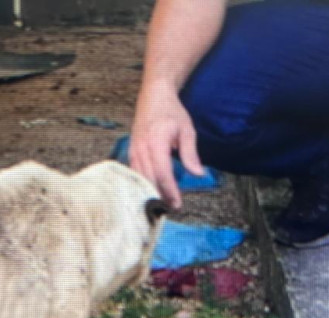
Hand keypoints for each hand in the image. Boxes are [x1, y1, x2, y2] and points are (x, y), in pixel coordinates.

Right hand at [129, 82, 204, 209]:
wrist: (153, 96)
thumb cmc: (171, 112)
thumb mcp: (186, 130)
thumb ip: (190, 153)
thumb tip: (198, 174)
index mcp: (156, 142)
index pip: (162, 173)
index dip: (170, 191)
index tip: (177, 204)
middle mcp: (142, 148)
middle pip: (149, 179)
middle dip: (160, 196)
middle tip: (171, 209)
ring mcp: (134, 150)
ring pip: (140, 178)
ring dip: (150, 192)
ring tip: (162, 204)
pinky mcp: (130, 152)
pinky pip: (134, 173)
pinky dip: (142, 185)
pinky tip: (150, 192)